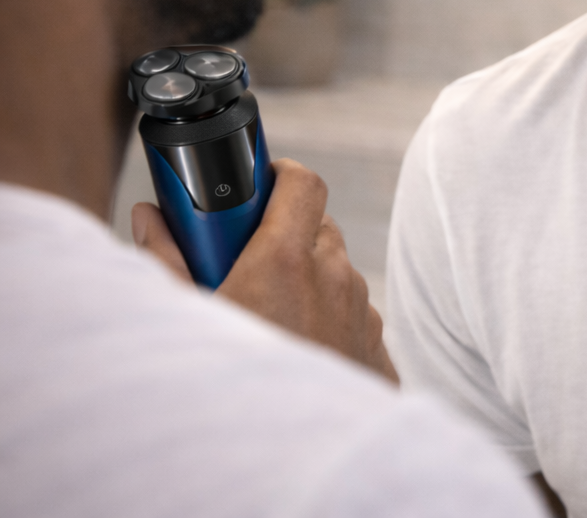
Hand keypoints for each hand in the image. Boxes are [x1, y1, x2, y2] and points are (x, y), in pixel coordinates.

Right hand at [132, 159, 397, 383]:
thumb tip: (149, 216)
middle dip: (288, 233)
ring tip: (270, 316)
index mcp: (287, 260)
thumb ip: (166, 260)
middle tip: (250, 258)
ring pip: (338, 272)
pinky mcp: (378, 350)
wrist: (294, 472)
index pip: (302, 182)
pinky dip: (332, 319)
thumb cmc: (232, 394)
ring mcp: (362, 314)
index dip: (282, 173)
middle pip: (319, 227)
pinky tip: (300, 349)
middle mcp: (334, 278)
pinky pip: (356, 314)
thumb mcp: (188, 320)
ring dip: (310, 279)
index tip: (261, 180)